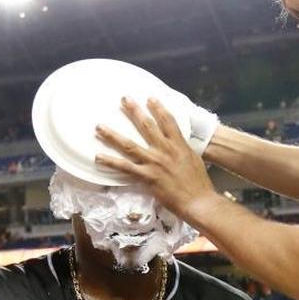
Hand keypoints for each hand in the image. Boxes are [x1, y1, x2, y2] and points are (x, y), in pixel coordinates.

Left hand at [94, 97, 217, 219]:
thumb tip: (178, 145)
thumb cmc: (199, 183)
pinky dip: (111, 162)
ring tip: (99, 127)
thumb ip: (183, 150)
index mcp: (179, 145)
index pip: (168, 121)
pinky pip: (125, 167)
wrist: (198, 201)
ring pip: (129, 145)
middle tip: (124, 99)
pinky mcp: (147, 176)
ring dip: (113, 135)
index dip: (158, 108)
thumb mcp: (194, 160)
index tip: (150, 98)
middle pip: (146, 126)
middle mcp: (165, 150)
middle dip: (134, 111)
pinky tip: (99, 157)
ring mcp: (154, 162)